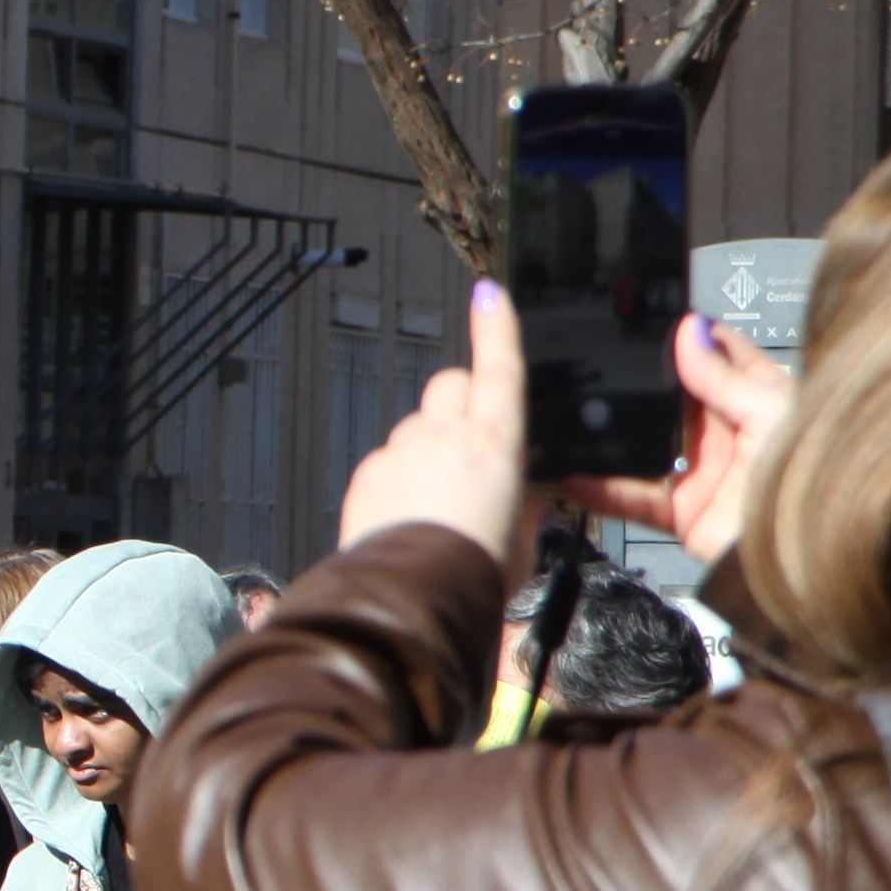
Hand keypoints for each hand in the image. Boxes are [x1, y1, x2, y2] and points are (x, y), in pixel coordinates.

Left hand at [335, 281, 534, 573]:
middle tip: (474, 438)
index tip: (490, 295)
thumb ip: (522, 506)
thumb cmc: (475, 572)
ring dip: (430, 446)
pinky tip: (409, 516)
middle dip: (463, 398)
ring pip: (417, 426)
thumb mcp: (523, 539)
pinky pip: (388, 460)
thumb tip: (521, 498)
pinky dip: (401, 477)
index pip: (499, 368)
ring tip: (440, 500)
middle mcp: (443, 435)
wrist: (411, 595)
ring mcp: (399, 451)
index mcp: (495, 442)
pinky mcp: (367, 473)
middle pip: (451, 384)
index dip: (497, 327)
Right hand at [565, 310, 797, 571]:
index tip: (648, 321)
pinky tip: (574, 475)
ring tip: (572, 421)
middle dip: (634, 383)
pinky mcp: (678, 510)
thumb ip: (725, 378)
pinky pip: (627, 495)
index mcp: (756, 398)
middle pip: (666, 396)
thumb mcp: (772, 414)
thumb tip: (688, 331)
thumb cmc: (811, 482)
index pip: (716, 353)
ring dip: (605, 437)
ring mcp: (697, 470)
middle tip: (598, 366)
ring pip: (639, 445)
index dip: (685, 336)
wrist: (803, 557)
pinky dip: (598, 488)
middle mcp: (723, 431)